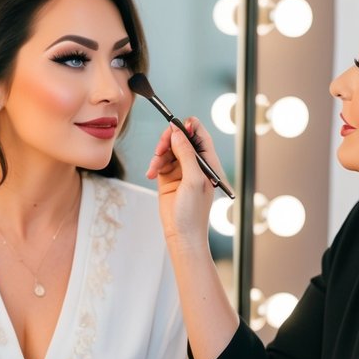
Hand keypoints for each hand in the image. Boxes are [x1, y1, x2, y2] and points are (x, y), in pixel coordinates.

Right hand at [146, 117, 227, 246]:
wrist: (182, 234)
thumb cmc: (193, 211)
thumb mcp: (193, 179)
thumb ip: (186, 154)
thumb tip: (178, 132)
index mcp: (208, 162)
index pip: (200, 135)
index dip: (189, 127)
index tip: (175, 124)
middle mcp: (195, 164)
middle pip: (181, 139)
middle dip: (169, 140)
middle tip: (160, 148)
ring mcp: (181, 170)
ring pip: (168, 149)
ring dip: (159, 154)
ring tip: (154, 169)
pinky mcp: (168, 177)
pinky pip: (159, 161)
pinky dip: (154, 164)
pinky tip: (151, 174)